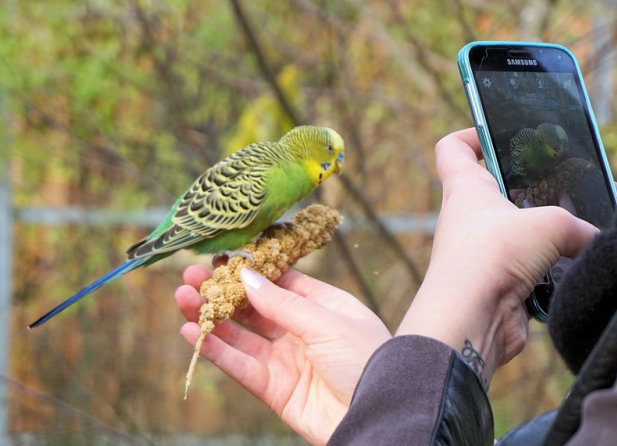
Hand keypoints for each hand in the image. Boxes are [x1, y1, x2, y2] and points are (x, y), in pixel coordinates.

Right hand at [176, 265, 390, 445]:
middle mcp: (303, 331)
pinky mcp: (276, 390)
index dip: (251, 271)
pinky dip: (216, 351)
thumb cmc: (366, 358)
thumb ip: (284, 303)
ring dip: (211, 318)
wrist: (380, 412)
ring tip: (182, 298)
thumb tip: (248, 276)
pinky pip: (240, 367)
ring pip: (241, 336)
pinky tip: (191, 332)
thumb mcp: (327, 321)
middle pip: (255, 308)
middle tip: (191, 276)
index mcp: (323, 306)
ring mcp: (288, 360)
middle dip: (223, 292)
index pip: (281, 282)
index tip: (221, 258)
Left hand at [397, 128, 599, 386]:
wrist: (472, 320)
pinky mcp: (500, 285)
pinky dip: (556, 269)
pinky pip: (533, 269)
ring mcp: (484, 254)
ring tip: (592, 223)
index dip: (472, 134)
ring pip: (522, 233)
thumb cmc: (492, 256)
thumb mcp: (549, 224)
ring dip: (552, 231)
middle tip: (573, 182)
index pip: (454, 148)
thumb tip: (597, 239)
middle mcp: (470, 219)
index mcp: (466, 189)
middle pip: (501, 190)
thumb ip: (579, 225)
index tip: (500, 131)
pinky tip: (584, 264)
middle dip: (538, 186)